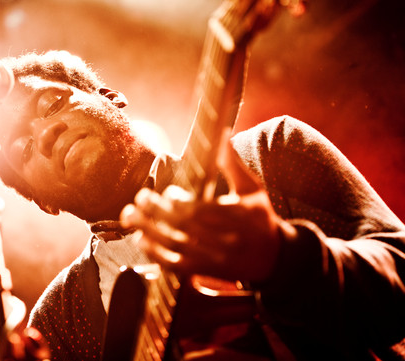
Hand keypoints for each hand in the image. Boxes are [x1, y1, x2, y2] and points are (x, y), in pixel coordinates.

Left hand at [120, 137, 281, 282]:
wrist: (273, 258)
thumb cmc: (259, 217)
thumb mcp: (252, 189)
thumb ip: (233, 164)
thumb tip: (222, 133)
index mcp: (241, 216)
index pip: (204, 211)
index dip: (180, 203)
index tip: (168, 193)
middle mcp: (228, 240)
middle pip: (185, 227)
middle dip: (158, 212)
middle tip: (140, 197)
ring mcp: (216, 259)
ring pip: (176, 246)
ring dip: (149, 230)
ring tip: (130, 215)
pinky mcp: (206, 271)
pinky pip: (175, 265)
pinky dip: (154, 253)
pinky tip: (140, 239)